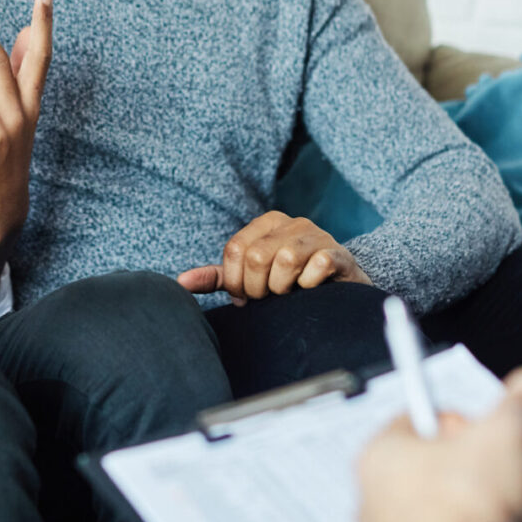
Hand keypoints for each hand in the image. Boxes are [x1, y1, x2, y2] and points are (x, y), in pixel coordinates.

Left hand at [176, 211, 370, 304]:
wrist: (341, 291)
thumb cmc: (292, 282)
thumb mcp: (253, 277)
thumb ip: (219, 278)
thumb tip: (180, 283)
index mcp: (267, 223)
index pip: (235, 251)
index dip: (236, 282)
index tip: (247, 297)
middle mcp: (292, 223)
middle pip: (255, 257)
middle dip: (258, 289)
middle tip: (269, 298)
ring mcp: (317, 236)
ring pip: (284, 261)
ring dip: (282, 288)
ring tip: (290, 292)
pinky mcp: (338, 253)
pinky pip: (316, 267)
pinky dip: (309, 285)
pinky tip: (312, 288)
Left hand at [358, 367, 521, 521]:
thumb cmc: (470, 511)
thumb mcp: (507, 436)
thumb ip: (520, 403)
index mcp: (380, 454)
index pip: (420, 417)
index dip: (462, 423)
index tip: (486, 436)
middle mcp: (371, 496)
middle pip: (425, 461)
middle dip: (464, 463)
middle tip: (496, 472)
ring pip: (428, 502)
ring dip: (460, 500)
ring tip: (495, 506)